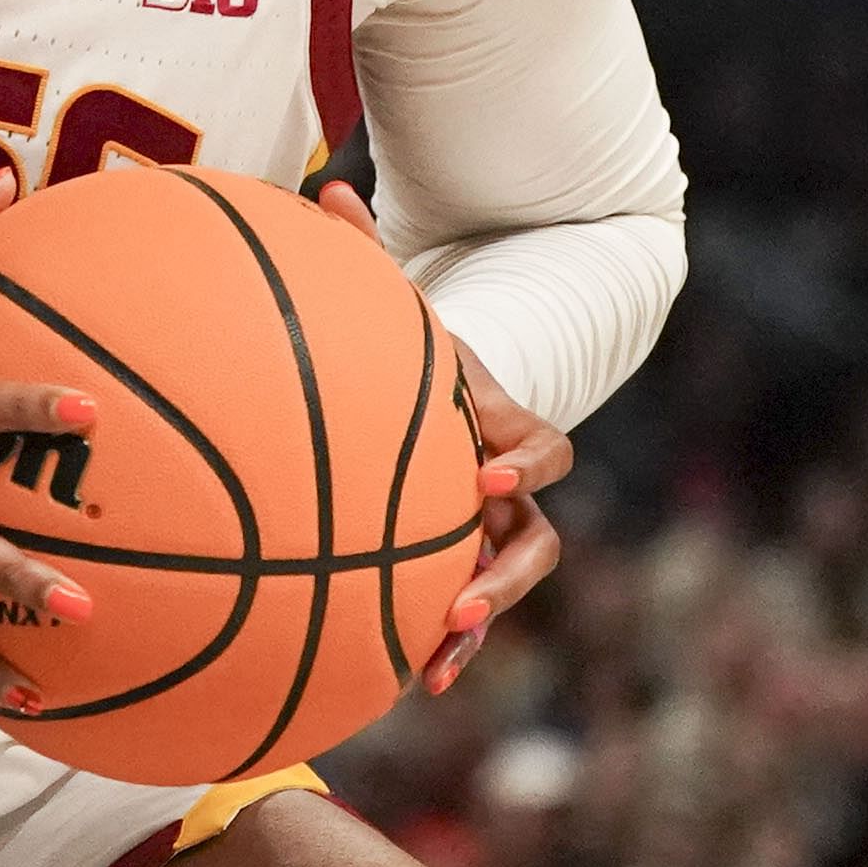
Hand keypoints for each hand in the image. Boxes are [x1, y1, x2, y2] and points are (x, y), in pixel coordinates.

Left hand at [318, 179, 568, 691]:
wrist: (428, 405)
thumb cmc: (408, 358)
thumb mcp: (389, 312)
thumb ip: (362, 257)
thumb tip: (324, 186)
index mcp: (503, 426)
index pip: (543, 450)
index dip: (519, 461)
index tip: (478, 473)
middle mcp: (509, 489)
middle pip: (537, 540)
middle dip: (503, 569)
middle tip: (457, 590)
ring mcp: (491, 537)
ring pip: (509, 585)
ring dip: (481, 619)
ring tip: (438, 648)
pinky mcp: (460, 568)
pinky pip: (469, 615)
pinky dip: (450, 644)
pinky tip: (417, 680)